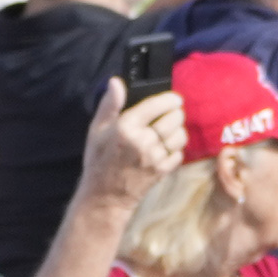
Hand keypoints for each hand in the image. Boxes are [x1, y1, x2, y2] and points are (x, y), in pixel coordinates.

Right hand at [75, 83, 190, 207]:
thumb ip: (109, 104)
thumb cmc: (99, 159)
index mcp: (126, 127)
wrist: (104, 194)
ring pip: (180, 136)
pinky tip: (167, 147)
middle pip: (174, 119)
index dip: (170, 99)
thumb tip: (117, 82)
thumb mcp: (97, 129)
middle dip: (176, 113)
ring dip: (179, 130)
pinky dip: (177, 149)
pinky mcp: (162, 171)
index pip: (156, 105)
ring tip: (171, 130)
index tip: (175, 99)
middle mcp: (142, 140)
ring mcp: (154, 157)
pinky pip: (180, 154)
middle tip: (173, 113)